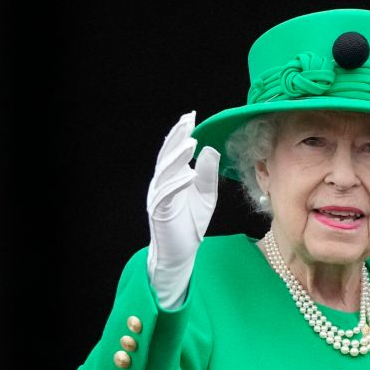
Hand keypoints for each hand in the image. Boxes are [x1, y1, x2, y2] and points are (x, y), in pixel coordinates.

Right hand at [146, 111, 219, 307]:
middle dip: (177, 137)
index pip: (175, 152)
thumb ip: (207, 174)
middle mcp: (161, 184)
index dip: (181, 134)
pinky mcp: (160, 212)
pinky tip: (189, 174)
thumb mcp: (206, 195)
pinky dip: (178, 183)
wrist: (181, 252)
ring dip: (178, 157)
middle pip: (167, 156)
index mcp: (171, 178)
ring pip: (166, 172)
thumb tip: (210, 149)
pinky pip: (168, 195)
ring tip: (191, 142)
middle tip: (187, 120)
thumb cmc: (191, 223)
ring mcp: (159, 197)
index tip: (191, 117)